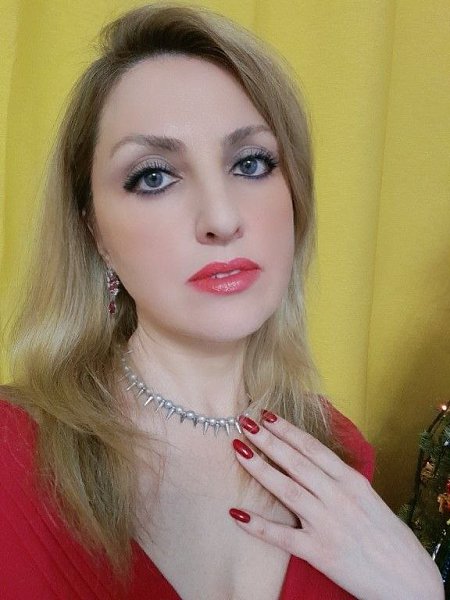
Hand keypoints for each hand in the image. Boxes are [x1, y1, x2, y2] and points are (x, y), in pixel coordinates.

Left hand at [229, 411, 443, 599]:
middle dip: (268, 440)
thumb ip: (341, 480)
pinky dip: (258, 525)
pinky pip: (282, 537)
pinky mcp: (318, 552)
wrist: (410, 583)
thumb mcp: (369, 498)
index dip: (288, 430)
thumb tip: (315, 462)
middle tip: (244, 422)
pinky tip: (236, 513)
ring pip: (286, 490)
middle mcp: (338, 498)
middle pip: (296, 462)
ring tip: (239, 449)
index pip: (313, 448)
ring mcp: (327, 524)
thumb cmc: (390, 537)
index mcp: (352, 482)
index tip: (266, 415)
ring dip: (260, 468)